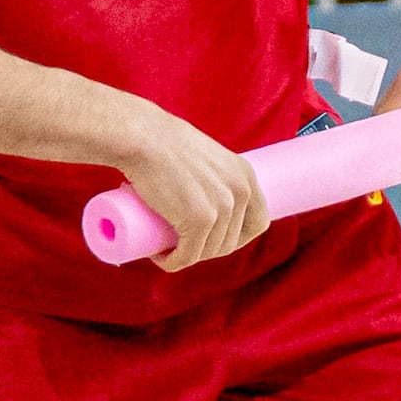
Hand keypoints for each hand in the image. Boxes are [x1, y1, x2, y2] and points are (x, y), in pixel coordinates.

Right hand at [112, 114, 269, 269]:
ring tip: (165, 247)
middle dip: (206, 250)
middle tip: (179, 242)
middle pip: (232, 241)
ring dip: (187, 257)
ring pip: (208, 251)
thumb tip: (200, 187)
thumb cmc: (163, 141)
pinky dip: (174, 262)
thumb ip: (211, 170)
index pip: (258, 222)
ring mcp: (222, 208)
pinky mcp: (198, 220)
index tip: (212, 238)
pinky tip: (163, 258)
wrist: (142, 137)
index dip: (237, 237)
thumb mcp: (204, 154)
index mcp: (245, 176)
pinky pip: (189, 255)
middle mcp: (241, 192)